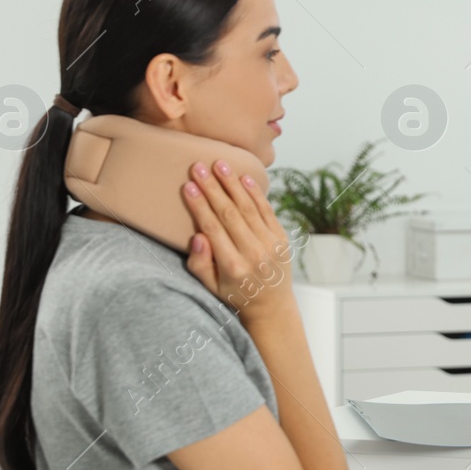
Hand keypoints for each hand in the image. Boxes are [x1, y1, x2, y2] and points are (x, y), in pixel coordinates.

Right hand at [181, 159, 297, 325]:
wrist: (271, 305)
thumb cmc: (235, 293)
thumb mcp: (210, 286)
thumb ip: (199, 263)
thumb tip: (198, 236)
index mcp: (233, 267)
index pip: (213, 229)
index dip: (200, 206)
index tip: (188, 186)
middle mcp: (254, 254)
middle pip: (230, 214)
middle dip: (213, 188)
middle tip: (198, 167)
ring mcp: (271, 245)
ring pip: (249, 208)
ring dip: (233, 184)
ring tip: (219, 164)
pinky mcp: (282, 238)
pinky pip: (267, 210)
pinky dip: (255, 193)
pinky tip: (243, 177)